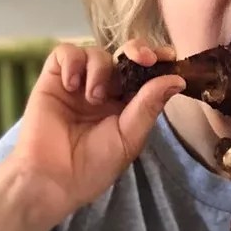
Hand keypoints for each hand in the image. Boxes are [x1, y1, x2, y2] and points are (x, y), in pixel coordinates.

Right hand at [12, 39, 184, 221]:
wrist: (52, 179)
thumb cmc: (93, 167)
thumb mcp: (129, 138)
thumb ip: (149, 105)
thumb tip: (177, 79)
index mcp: (126, 106)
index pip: (145, 74)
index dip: (158, 61)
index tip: (168, 56)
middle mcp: (104, 91)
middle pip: (123, 56)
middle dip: (136, 50)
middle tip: (142, 58)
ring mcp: (79, 84)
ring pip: (96, 53)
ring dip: (101, 69)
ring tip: (94, 97)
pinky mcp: (53, 80)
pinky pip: (65, 53)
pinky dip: (72, 62)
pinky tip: (72, 85)